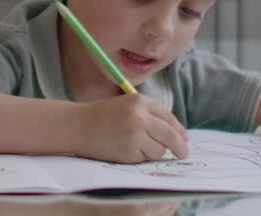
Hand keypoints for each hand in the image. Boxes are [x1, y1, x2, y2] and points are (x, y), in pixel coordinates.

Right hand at [73, 93, 188, 162]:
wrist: (77, 125)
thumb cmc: (100, 116)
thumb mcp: (126, 105)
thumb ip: (148, 114)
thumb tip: (175, 133)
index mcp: (140, 101)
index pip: (169, 117)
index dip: (179, 129)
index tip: (184, 138)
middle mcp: (140, 116)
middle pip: (171, 135)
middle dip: (180, 147)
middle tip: (184, 153)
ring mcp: (135, 134)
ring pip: (160, 149)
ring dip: (155, 152)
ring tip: (138, 147)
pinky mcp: (129, 150)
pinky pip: (145, 158)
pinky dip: (141, 157)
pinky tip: (128, 150)